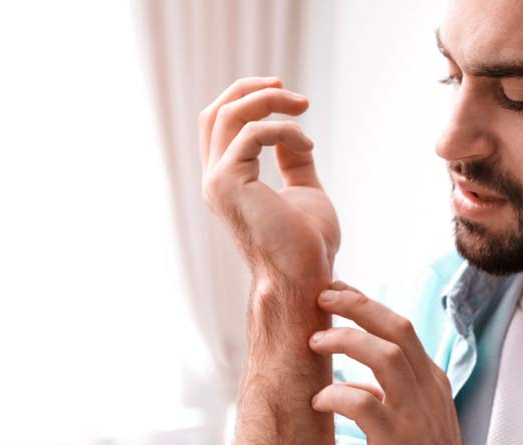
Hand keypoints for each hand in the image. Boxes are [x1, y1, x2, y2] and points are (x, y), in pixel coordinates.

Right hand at [198, 76, 339, 285]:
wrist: (304, 277)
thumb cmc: (307, 245)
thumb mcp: (304, 190)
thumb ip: (295, 161)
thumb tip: (294, 134)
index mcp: (227, 181)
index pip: (219, 125)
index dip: (246, 99)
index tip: (285, 95)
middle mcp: (214, 180)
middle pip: (215, 112)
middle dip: (251, 90)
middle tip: (291, 92)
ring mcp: (217, 182)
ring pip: (229, 114)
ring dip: (269, 102)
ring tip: (303, 107)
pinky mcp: (228, 183)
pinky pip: (252, 132)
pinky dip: (283, 130)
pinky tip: (308, 144)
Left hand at [308, 281, 497, 444]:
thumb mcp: (411, 421)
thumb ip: (387, 396)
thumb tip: (357, 382)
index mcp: (430, 380)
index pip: (399, 326)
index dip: (365, 304)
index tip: (336, 291)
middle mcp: (428, 388)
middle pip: (396, 327)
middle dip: (357, 305)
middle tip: (322, 296)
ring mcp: (416, 413)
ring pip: (385, 355)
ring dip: (345, 341)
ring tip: (314, 342)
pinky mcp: (399, 442)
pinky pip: (364, 403)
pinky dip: (337, 394)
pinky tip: (318, 400)